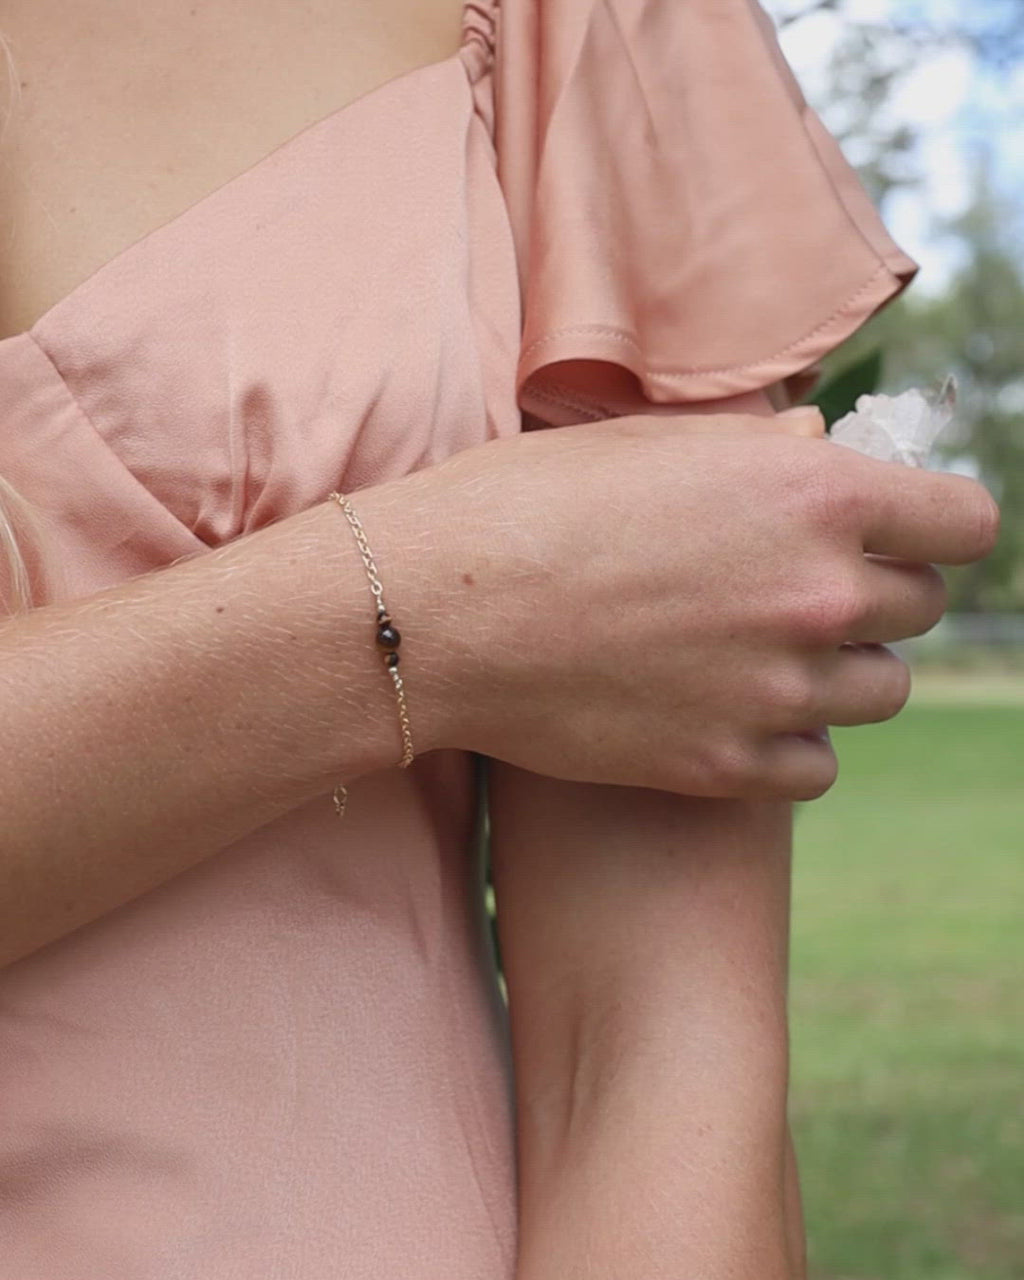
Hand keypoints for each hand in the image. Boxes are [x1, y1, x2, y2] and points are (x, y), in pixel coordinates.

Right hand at [364, 408, 998, 798]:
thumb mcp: (651, 443)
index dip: (934, 525)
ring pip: (880, 692)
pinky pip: (817, 764)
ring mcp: (775, 690)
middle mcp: (815, 596)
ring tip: (764, 653)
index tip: (902, 533)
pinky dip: (790, 739)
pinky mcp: (727, 766)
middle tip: (801, 589)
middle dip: (875, 593)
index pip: (964, 522)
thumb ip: (761, 451)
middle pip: (921, 609)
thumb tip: (822, 452)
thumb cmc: (525, 504)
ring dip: (839, 670)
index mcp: (812, 495)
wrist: (436, 612)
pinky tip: (734, 710)